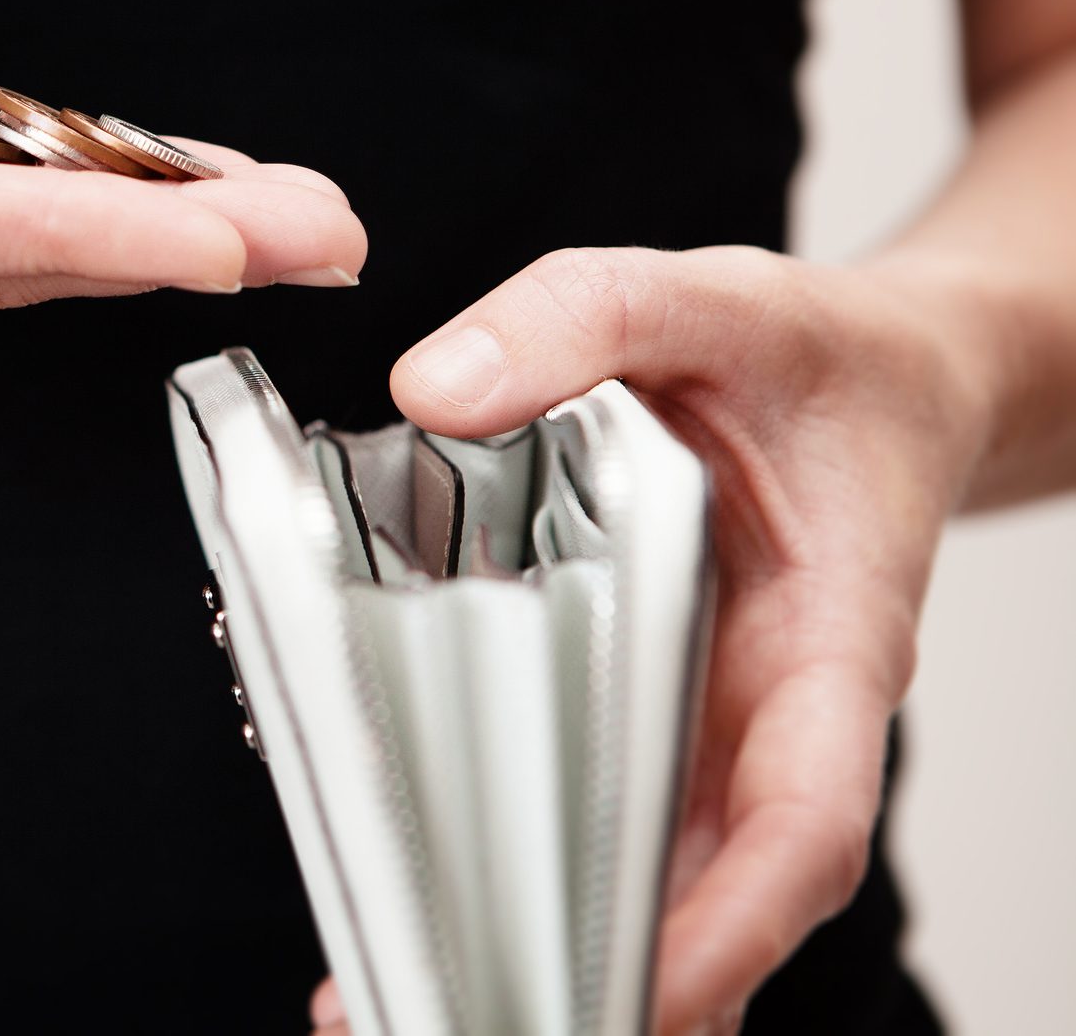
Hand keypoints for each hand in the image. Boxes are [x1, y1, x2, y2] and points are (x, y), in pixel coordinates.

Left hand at [308, 245, 990, 1034]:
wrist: (876, 374)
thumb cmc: (817, 357)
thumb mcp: (711, 295)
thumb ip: (584, 316)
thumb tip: (429, 389)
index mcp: (824, 640)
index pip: (800, 820)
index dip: (727, 926)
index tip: (642, 996)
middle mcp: (764, 712)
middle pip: (700, 890)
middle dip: (593, 981)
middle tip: (434, 1021)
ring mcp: (703, 721)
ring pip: (636, 868)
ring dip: (533, 944)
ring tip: (382, 998)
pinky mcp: (643, 703)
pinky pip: (588, 796)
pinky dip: (512, 852)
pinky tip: (411, 886)